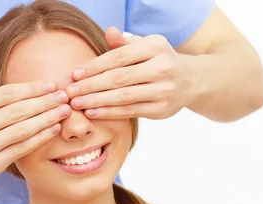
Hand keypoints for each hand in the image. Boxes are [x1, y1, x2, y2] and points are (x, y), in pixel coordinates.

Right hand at [0, 71, 71, 189]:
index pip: (5, 94)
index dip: (30, 88)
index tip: (50, 84)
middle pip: (17, 111)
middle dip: (44, 102)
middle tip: (64, 95)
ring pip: (22, 130)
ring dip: (47, 119)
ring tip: (64, 111)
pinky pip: (21, 149)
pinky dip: (40, 138)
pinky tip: (53, 129)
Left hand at [66, 27, 192, 119]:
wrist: (193, 80)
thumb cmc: (160, 61)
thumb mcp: (146, 47)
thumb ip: (124, 43)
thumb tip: (108, 31)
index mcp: (155, 47)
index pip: (118, 57)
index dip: (94, 66)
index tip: (75, 74)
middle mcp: (162, 68)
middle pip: (119, 78)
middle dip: (91, 86)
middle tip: (69, 92)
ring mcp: (164, 90)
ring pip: (123, 97)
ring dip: (96, 101)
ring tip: (77, 104)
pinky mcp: (162, 110)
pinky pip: (130, 111)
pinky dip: (109, 113)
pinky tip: (93, 112)